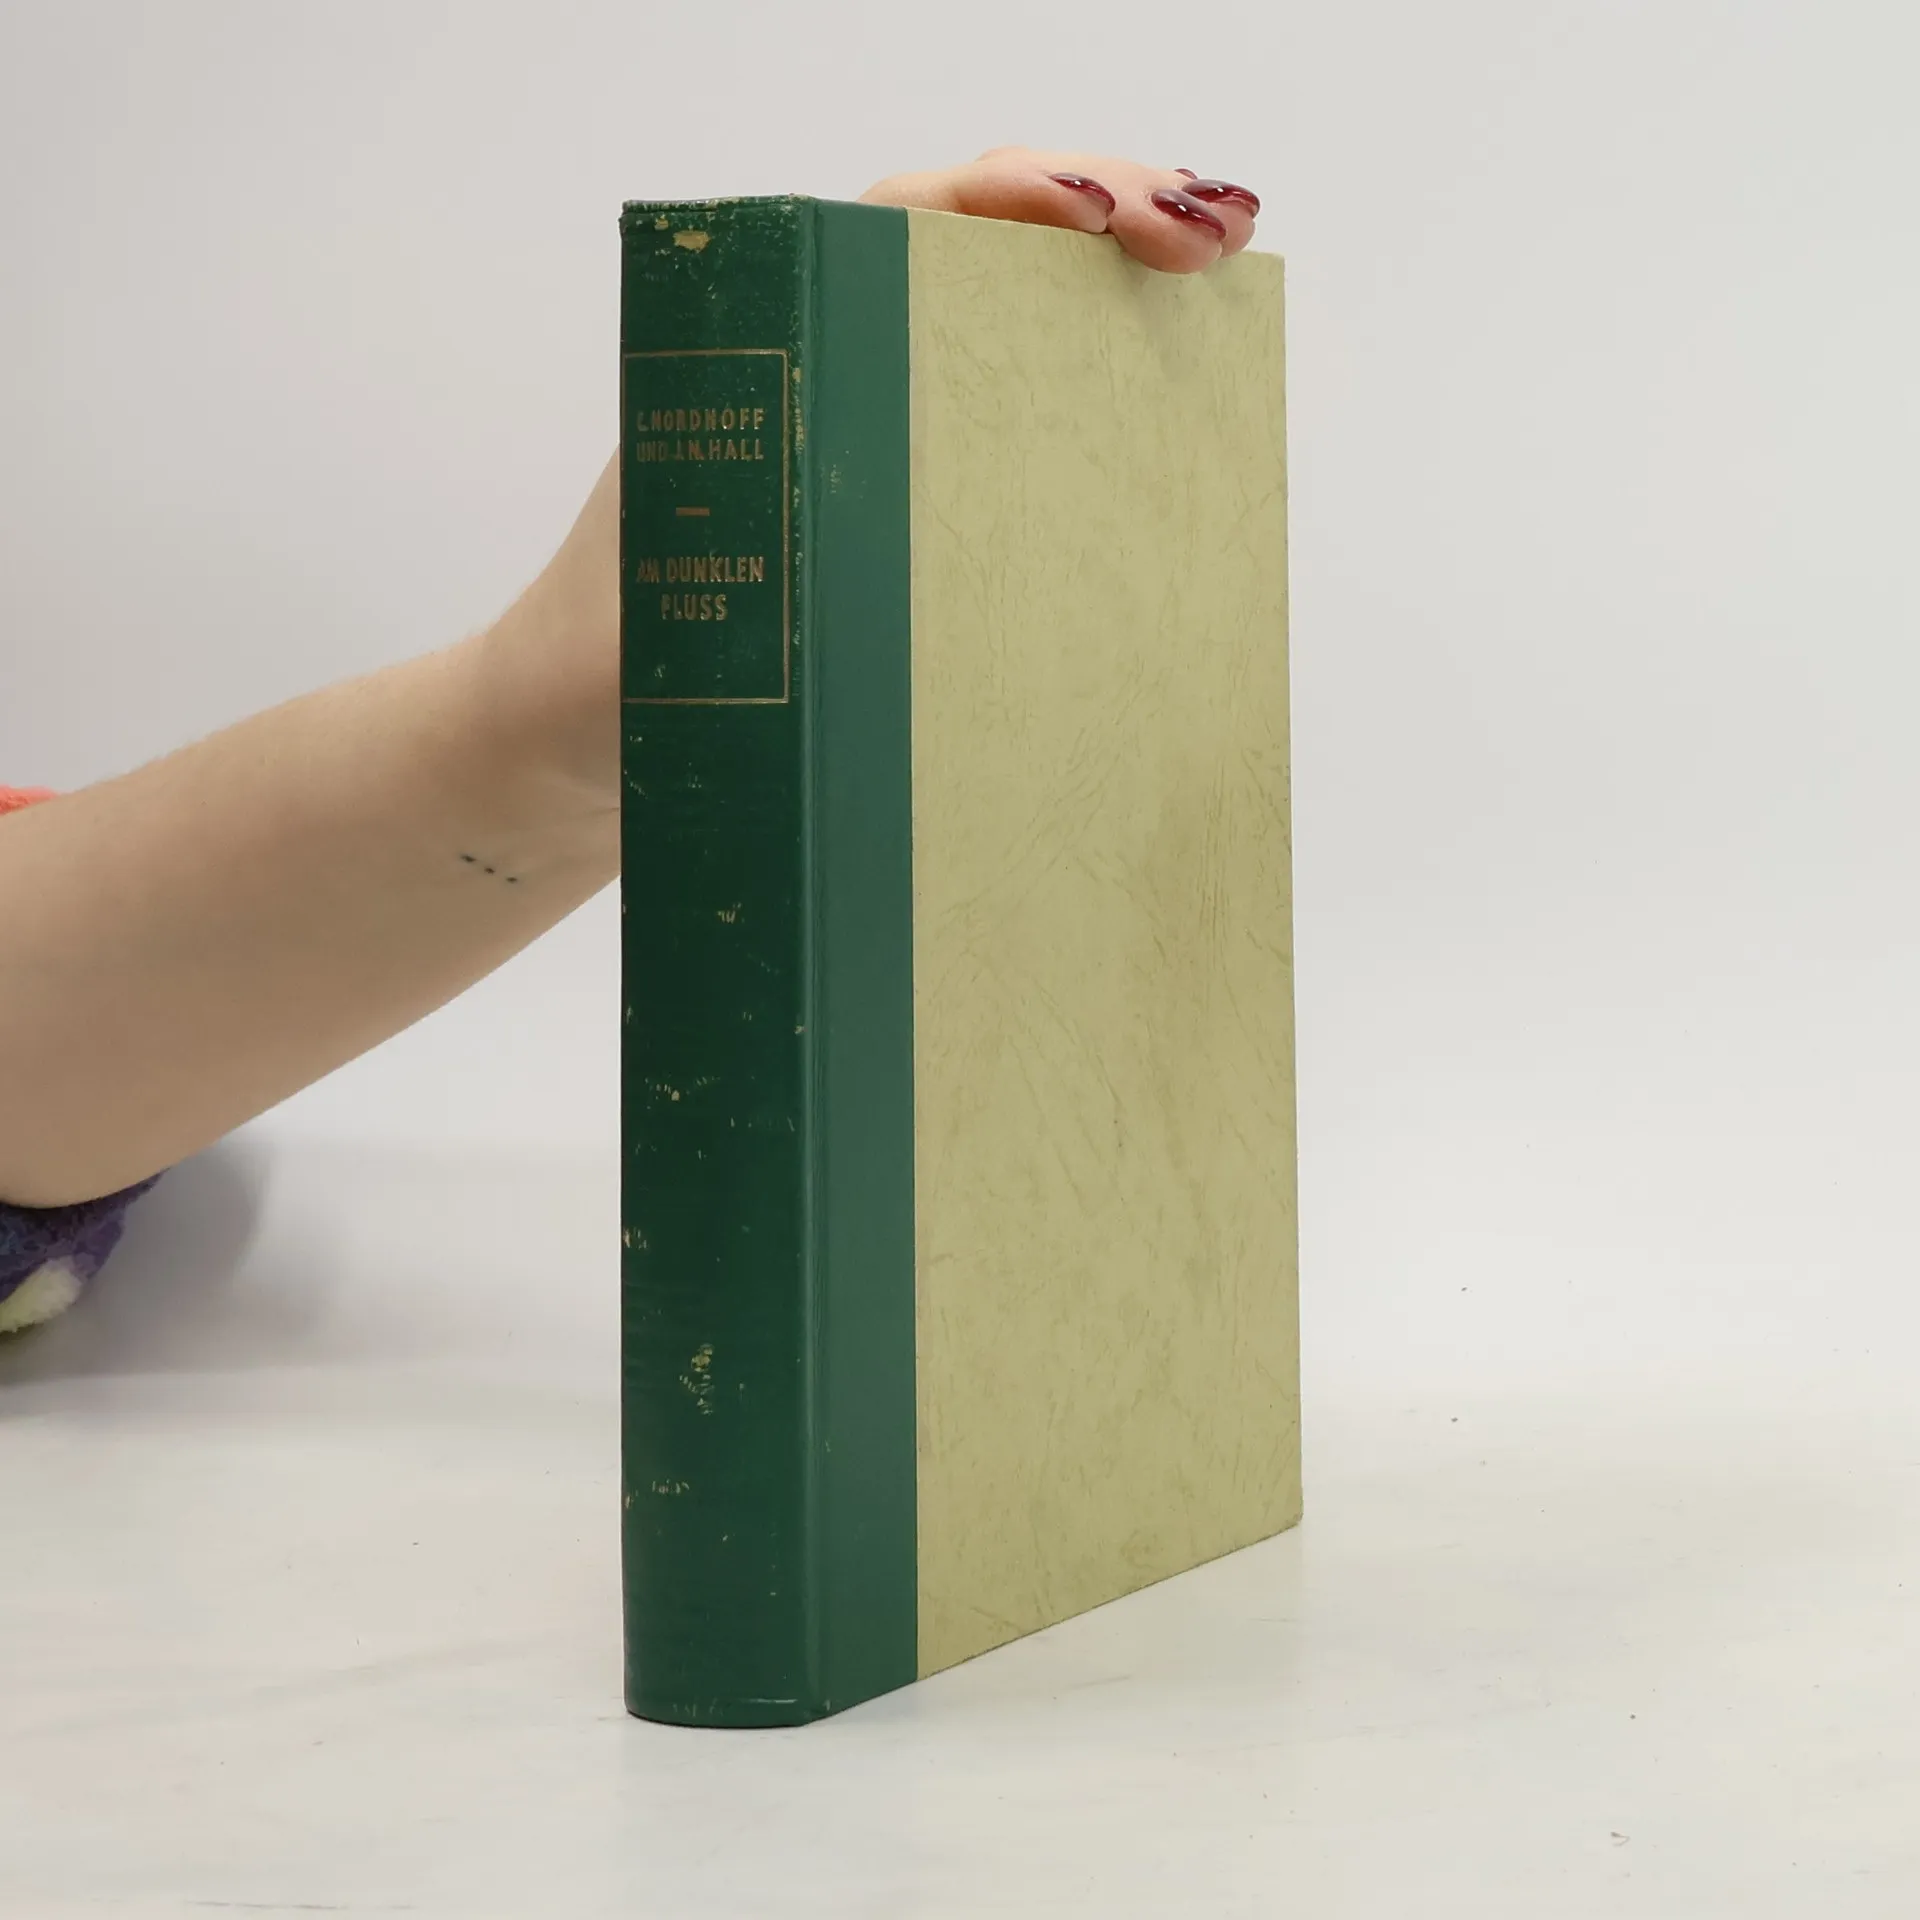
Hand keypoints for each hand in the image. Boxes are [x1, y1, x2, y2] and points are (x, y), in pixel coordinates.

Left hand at [495, 149, 1263, 810]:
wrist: (564, 754)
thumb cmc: (594, 685)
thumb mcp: (667, 639)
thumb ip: (742, 614)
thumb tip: (848, 612)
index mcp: (757, 357)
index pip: (905, 222)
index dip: (1022, 196)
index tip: (1115, 219)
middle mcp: (819, 374)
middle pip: (981, 253)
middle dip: (1109, 214)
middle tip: (1217, 234)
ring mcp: (861, 445)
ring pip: (1004, 337)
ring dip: (1111, 306)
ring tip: (1217, 289)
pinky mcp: (887, 522)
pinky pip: (1001, 443)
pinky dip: (1086, 421)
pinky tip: (1161, 442)